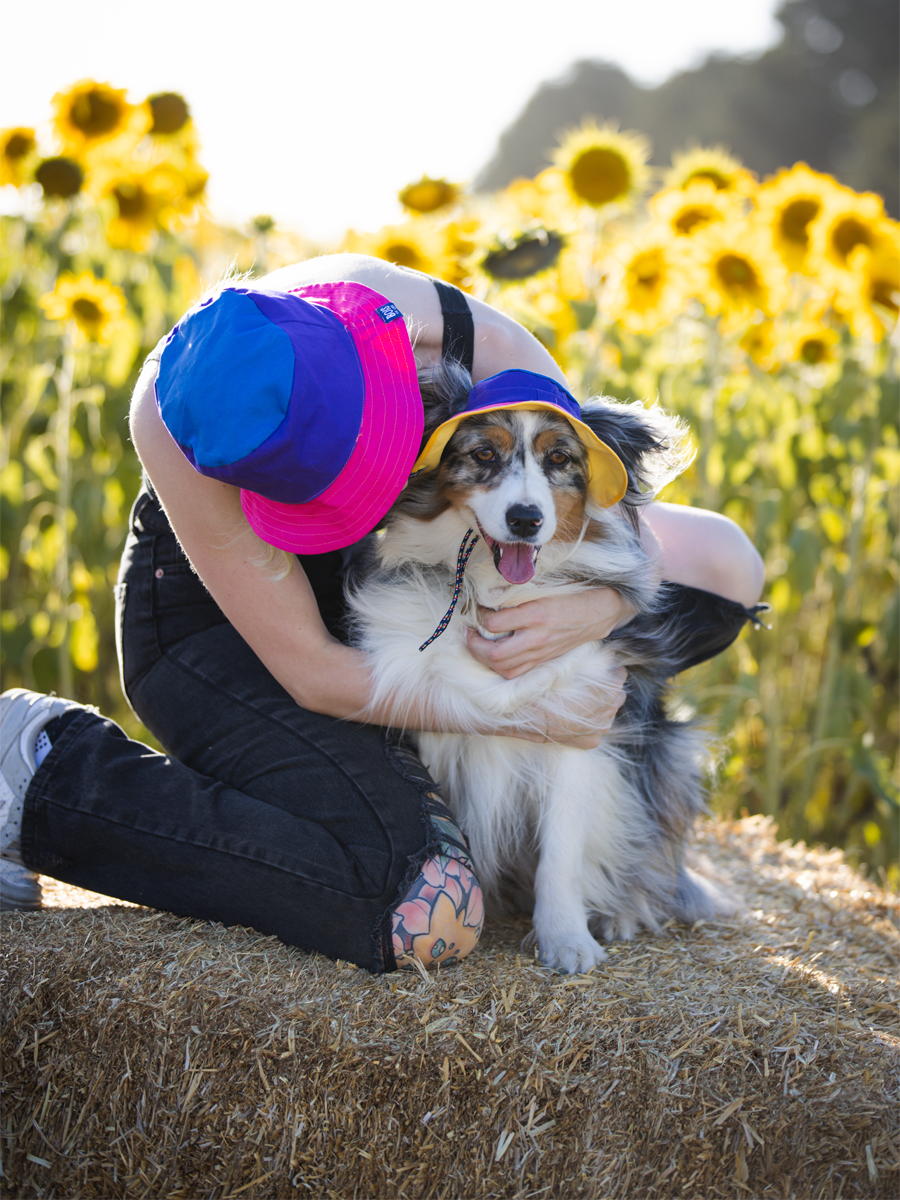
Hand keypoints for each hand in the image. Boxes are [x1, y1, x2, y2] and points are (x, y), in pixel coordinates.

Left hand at [465, 588, 634, 679]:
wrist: (599, 613)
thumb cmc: (571, 596)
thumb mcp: (545, 588)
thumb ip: (518, 594)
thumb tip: (489, 595)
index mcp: (536, 614)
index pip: (494, 622)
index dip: (479, 617)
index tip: (477, 609)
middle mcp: (537, 637)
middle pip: (494, 654)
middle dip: (474, 645)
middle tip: (468, 633)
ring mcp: (541, 652)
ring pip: (503, 667)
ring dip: (483, 659)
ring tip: (477, 645)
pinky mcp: (543, 661)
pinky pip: (516, 672)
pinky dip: (499, 667)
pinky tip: (493, 656)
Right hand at [504, 667, 627, 748]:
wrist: (522, 716)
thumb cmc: (541, 688)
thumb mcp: (563, 668)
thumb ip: (590, 662)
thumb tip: (609, 653)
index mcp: (603, 694)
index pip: (619, 678)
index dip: (613, 671)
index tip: (607, 667)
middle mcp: (605, 714)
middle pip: (618, 696)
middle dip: (610, 689)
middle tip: (597, 683)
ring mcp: (598, 730)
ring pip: (610, 714)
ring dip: (603, 706)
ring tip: (587, 700)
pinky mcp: (590, 742)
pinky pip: (599, 729)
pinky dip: (594, 722)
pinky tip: (581, 715)